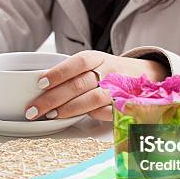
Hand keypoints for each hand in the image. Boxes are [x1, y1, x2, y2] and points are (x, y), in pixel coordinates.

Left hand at [25, 50, 167, 121]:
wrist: (146, 75)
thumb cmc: (110, 71)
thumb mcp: (93, 63)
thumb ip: (72, 73)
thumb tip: (39, 87)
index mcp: (97, 58)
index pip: (77, 63)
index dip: (58, 73)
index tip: (39, 83)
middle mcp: (108, 71)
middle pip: (79, 84)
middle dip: (53, 98)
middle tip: (33, 109)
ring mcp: (118, 89)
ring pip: (92, 99)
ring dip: (69, 109)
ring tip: (51, 116)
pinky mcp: (125, 105)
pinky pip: (108, 112)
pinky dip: (91, 116)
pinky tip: (76, 120)